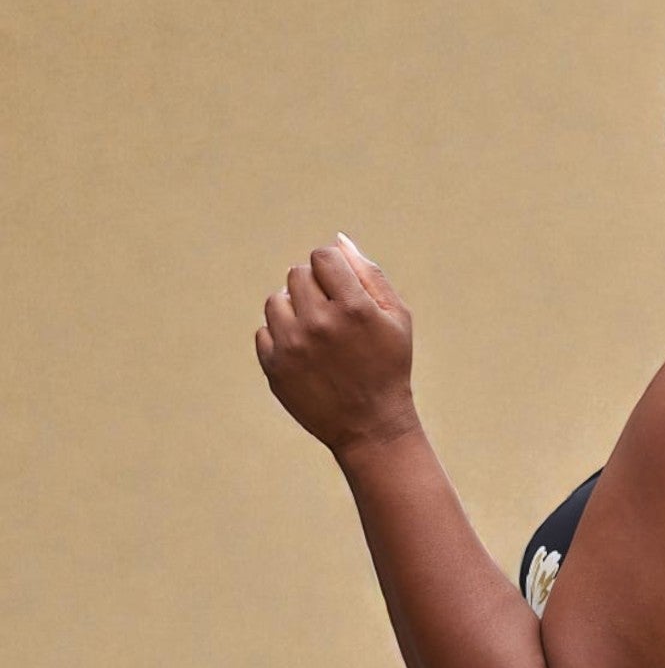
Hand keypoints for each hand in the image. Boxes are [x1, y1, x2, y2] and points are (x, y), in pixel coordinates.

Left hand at [255, 232, 419, 456]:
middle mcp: (319, 324)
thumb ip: (370, 274)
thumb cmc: (388, 366)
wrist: (371, 426)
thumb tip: (337, 240)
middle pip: (297, 274)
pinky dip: (282, 337)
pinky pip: (265, 331)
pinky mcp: (274, 367)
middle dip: (314, 288)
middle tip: (333, 316)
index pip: (323, 257)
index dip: (333, 269)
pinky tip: (305, 354)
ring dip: (294, 309)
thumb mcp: (396, 319)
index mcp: (353, 308)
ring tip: (317, 334)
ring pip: (277, 299)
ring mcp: (293, 346)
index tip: (343, 291)